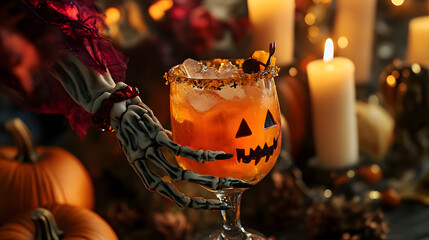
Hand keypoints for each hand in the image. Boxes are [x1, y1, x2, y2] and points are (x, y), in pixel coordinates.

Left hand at [50, 53, 252, 209]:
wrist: (115, 105)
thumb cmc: (132, 123)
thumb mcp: (142, 143)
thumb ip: (161, 151)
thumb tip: (182, 153)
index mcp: (140, 169)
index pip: (163, 192)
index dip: (182, 201)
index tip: (201, 205)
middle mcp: (144, 164)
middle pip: (174, 191)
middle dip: (199, 201)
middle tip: (221, 204)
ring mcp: (150, 151)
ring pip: (180, 174)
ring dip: (206, 180)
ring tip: (225, 182)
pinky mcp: (156, 136)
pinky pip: (181, 150)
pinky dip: (200, 155)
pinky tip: (216, 157)